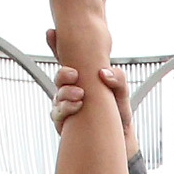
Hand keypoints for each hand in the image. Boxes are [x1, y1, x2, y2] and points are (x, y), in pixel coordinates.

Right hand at [49, 30, 140, 157]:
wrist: (119, 141)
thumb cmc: (119, 114)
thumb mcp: (122, 93)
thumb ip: (119, 79)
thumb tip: (104, 73)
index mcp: (83, 78)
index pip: (66, 59)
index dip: (56, 45)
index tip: (51, 33)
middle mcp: (71, 90)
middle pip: (60, 77)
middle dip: (63, 73)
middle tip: (75, 74)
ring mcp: (64, 106)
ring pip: (57, 95)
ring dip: (66, 92)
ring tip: (80, 94)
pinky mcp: (63, 122)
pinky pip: (57, 113)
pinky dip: (65, 108)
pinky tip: (77, 106)